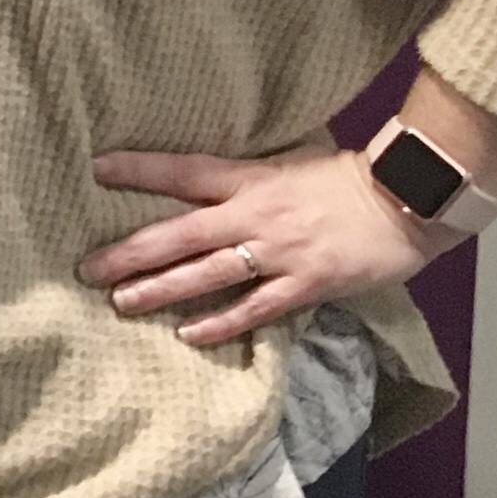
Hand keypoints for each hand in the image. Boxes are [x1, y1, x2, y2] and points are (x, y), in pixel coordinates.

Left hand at [84, 70, 496, 346]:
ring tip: (122, 301)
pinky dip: (221, 323)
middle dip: (131, 251)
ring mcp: (280, 252)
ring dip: (162, 290)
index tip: (96, 169)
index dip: (140, 169)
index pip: (185, 170)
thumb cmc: (347, 178)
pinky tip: (188, 334)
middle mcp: (257, 215)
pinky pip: (255, 308)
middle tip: (88, 267)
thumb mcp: (290, 163)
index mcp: (253, 178)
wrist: (408, 200)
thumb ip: (246, 176)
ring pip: (208, 274)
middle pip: (181, 232)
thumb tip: (201, 179)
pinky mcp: (307, 284)